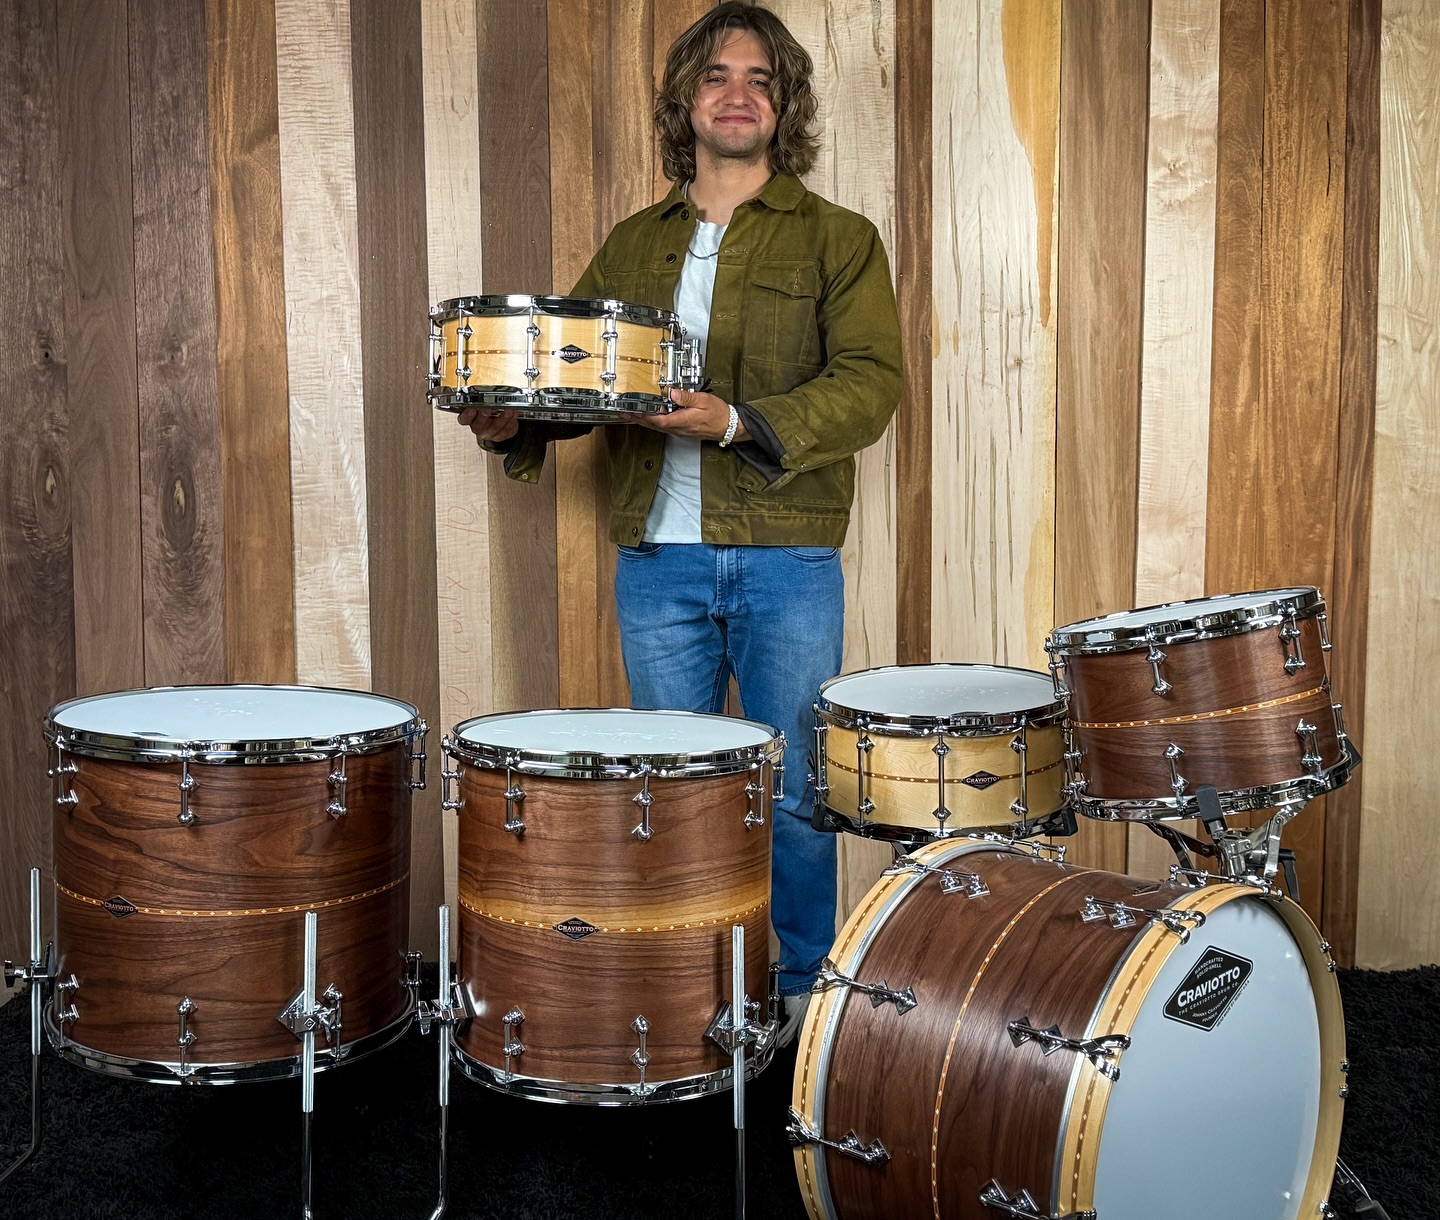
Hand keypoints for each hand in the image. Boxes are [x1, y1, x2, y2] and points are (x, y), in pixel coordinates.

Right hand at [457, 406, 518, 443]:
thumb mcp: (480, 405)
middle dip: (483, 416)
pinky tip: (514, 414)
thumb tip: (482, 390)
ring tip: (508, 410)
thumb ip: (479, 400)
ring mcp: (490, 433)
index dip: (466, 415)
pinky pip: (507, 430)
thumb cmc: (488, 412)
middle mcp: (479, 428)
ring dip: (502, 418)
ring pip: (496, 427)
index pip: (464, 419)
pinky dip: (512, 421)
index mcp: (470, 420)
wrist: (498, 424)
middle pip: (479, 424)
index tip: (470, 409)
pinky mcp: (502, 435)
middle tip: (487, 409)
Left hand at [624, 390, 748, 442]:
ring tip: (631, 415)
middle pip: (654, 425)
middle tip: (625, 413)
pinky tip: (649, 418)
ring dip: (644, 421)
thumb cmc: (718, 414)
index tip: (635, 411)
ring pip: (657, 427)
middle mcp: (679, 428)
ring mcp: (680, 431)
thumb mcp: (704, 400)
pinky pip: (663, 427)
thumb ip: (687, 397)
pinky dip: (653, 422)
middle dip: (638, 419)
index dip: (645, 416)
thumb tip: (672, 393)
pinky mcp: (682, 430)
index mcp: (683, 421)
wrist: (728, 426)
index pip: (659, 420)